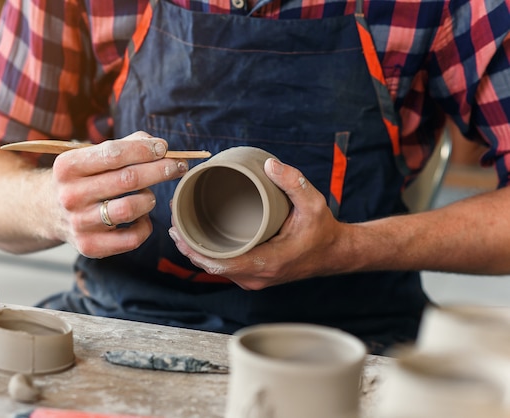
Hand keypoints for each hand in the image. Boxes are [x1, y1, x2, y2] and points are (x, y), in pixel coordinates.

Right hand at [52, 131, 187, 257]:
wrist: (45, 212)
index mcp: (67, 167)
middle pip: (128, 179)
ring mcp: (79, 223)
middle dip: (160, 170)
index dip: (144, 149)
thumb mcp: (89, 156)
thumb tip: (159, 145)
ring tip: (149, 194)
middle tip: (177, 166)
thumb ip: (124, 145)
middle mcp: (70, 195)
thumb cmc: (80, 179)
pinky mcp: (90, 246)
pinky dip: (145, 226)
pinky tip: (141, 217)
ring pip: (131, 208)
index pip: (114, 153)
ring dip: (149, 198)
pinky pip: (132, 237)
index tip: (164, 147)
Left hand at [169, 158, 345, 289]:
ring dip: (197, 252)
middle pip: (212, 268)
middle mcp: (257, 277)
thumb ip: (293, 182)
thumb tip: (268, 164)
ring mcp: (255, 279)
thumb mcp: (314, 202)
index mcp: (268, 262)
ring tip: (180, 227)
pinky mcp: (255, 276)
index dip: (195, 250)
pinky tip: (198, 240)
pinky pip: (226, 269)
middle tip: (174, 221)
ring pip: (217, 270)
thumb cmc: (323, 229)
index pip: (221, 264)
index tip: (178, 231)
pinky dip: (209, 256)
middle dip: (189, 248)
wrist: (335, 253)